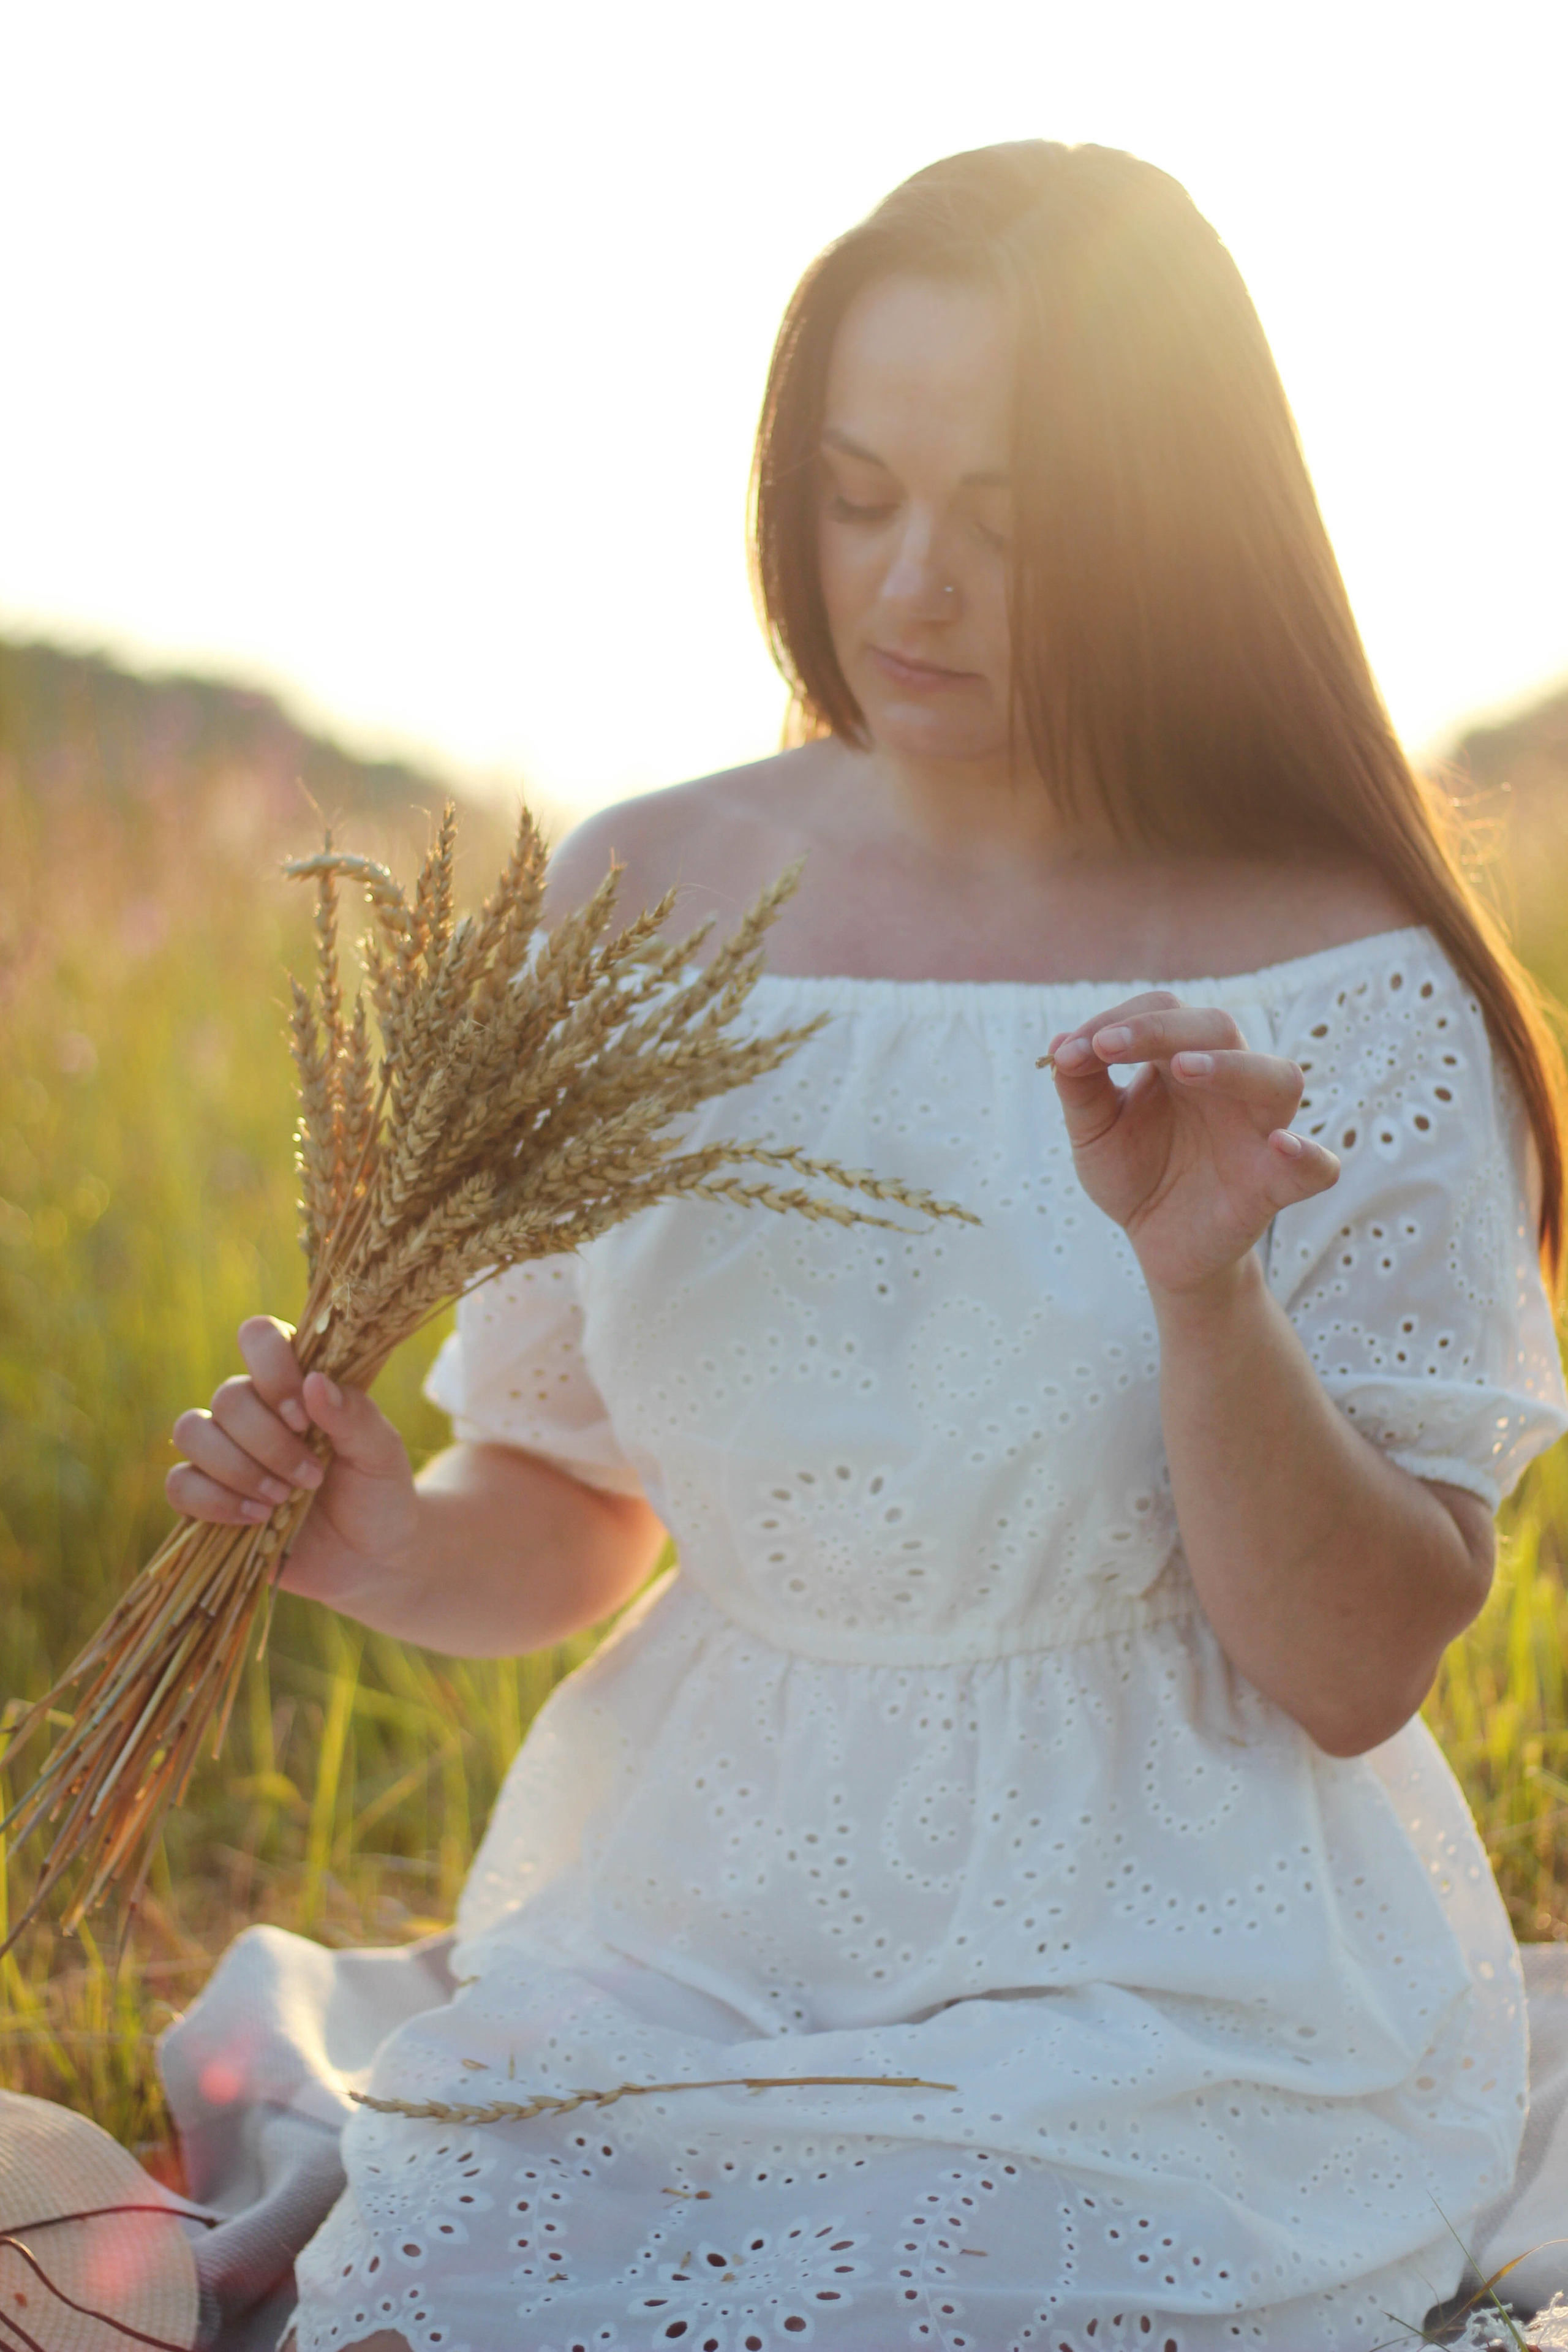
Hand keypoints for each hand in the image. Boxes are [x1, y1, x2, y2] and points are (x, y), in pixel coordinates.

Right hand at [166, 1316, 418, 1596]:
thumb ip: (355, 1416)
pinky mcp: (207, 1497)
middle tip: (311, 1476)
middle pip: (228, 1397)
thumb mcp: (382, 1454)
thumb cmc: (379, 1494)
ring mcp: (226, 1452)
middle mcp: (254, 1409)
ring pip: (192, 1432)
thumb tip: (314, 1382)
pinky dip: (214, 1501)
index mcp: (296, 1383)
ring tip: (282, 1499)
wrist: (371, 1558)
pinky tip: (256, 1518)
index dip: (272, 1370)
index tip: (304, 1416)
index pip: (259, 1337)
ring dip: (238, 1468)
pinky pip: (180, 1484)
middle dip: (269, 1441)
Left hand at [1043, 992, 1338, 1298]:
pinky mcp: (1276, 1184)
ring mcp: (1259, 1130)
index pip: (1163, 1012)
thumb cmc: (1133, 1173)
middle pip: (1218, 1027)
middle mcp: (1229, 1083)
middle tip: (1109, 1047)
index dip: (1119, 1021)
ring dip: (1232, 1067)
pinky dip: (1308, 1154)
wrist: (1156, 1242)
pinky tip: (1280, 1145)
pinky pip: (1317, 1166)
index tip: (1072, 1051)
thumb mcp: (1094, 1132)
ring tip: (1183, 1070)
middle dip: (1161, 1029)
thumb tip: (1060, 1047)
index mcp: (1182, 1059)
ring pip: (1279, 1078)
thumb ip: (1079, 1088)